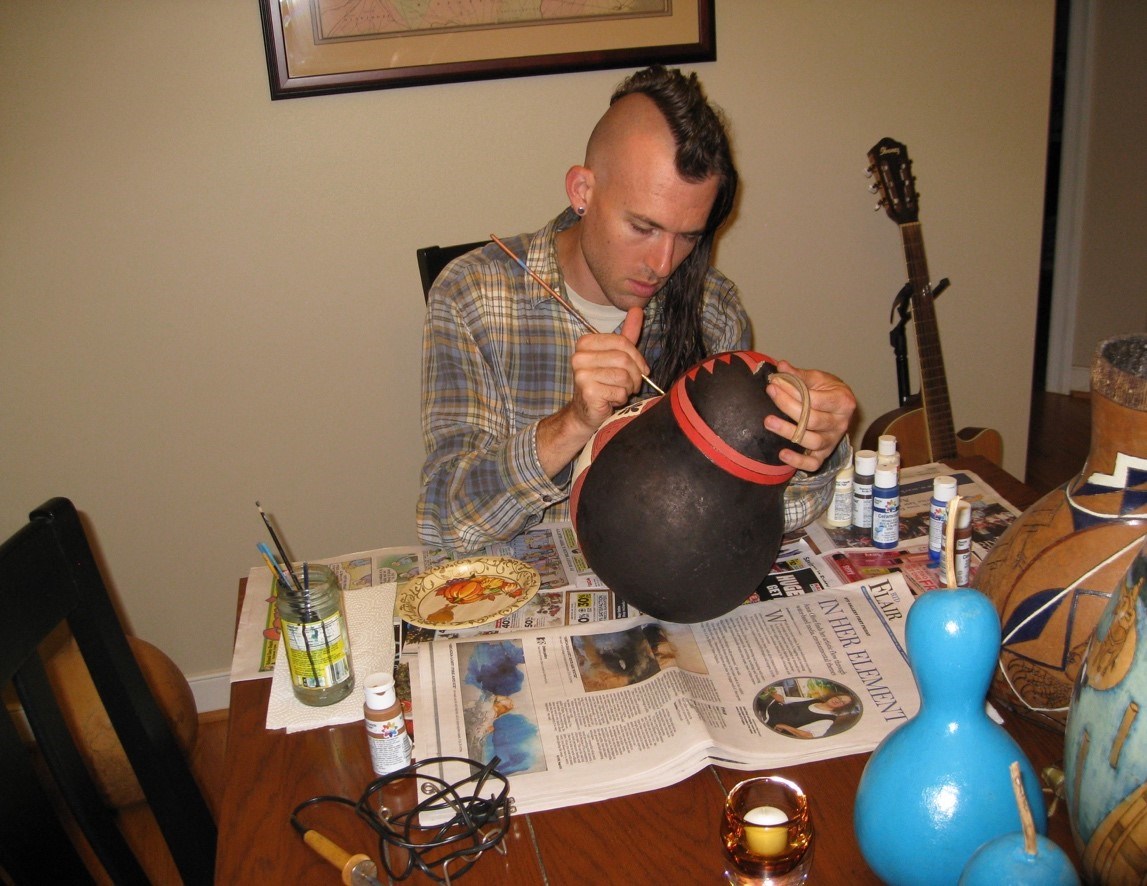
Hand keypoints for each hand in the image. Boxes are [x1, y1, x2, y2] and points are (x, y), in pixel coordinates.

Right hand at [566, 307, 648, 433]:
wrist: (585, 412)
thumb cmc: (603, 383)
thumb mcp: (616, 356)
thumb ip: (626, 334)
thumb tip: (637, 309)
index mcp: (585, 343)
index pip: (622, 342)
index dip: (637, 358)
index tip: (640, 369)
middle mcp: (579, 356)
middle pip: (624, 359)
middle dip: (634, 375)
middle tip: (631, 384)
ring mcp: (581, 374)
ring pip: (623, 376)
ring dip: (629, 388)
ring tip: (621, 391)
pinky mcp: (588, 391)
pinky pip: (619, 391)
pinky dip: (621, 398)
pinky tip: (611, 400)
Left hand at [764, 360, 855, 472]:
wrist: (840, 409)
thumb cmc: (828, 392)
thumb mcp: (819, 379)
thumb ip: (800, 375)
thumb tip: (781, 366)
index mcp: (843, 401)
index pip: (816, 399)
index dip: (794, 391)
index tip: (775, 383)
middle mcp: (840, 423)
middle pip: (813, 420)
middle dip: (788, 407)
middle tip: (771, 394)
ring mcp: (832, 441)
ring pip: (812, 441)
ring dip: (788, 431)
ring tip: (768, 421)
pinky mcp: (824, 455)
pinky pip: (813, 464)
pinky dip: (798, 462)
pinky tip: (782, 453)